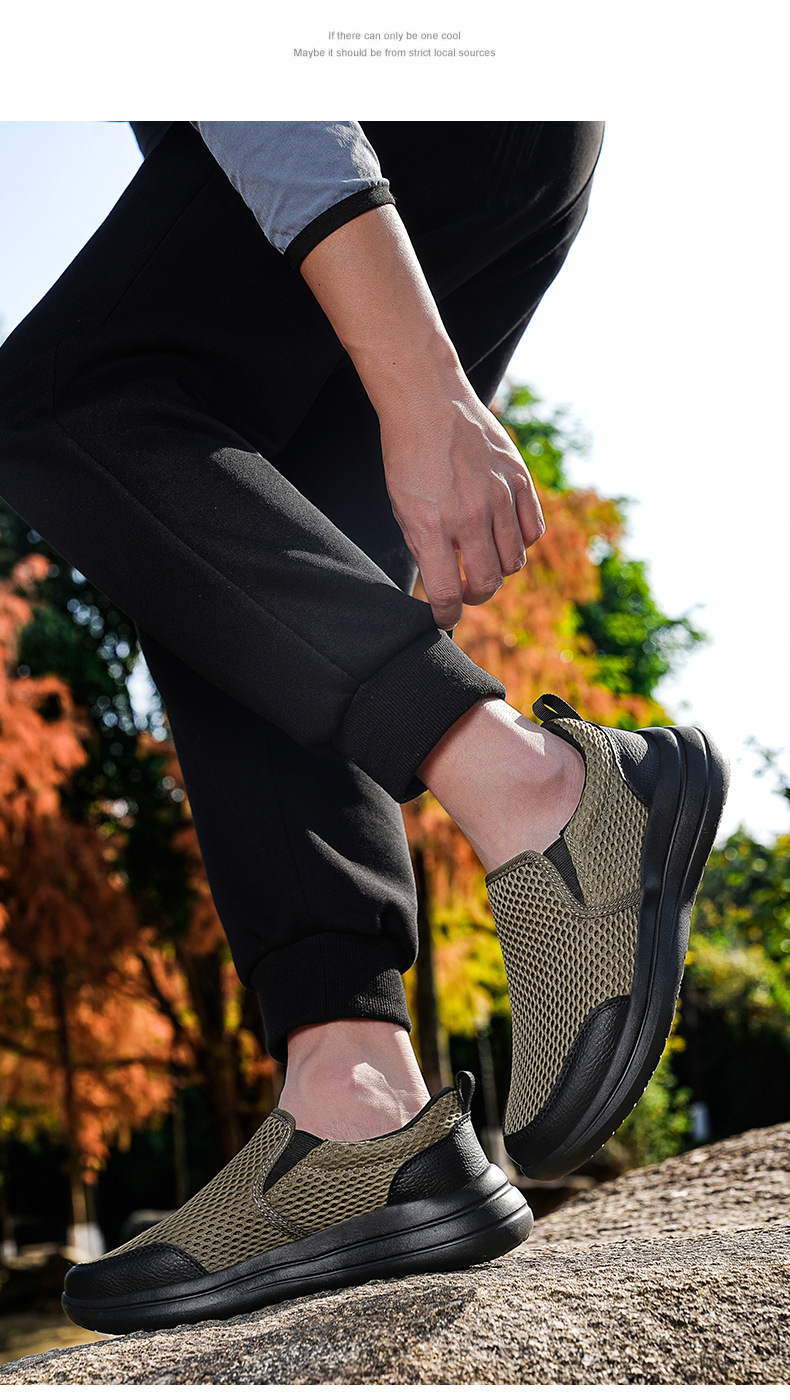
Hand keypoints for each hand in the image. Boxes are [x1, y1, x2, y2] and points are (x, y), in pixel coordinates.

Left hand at [379, 372, 544, 628]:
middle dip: (473, 596)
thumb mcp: (403, 508)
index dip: (446, 615)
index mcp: (432, 525)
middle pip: (487, 583)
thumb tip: (443, 585)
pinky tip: (502, 533)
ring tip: (481, 558)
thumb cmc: (408, 457)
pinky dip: (520, 541)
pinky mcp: (520, 479)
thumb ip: (426, 548)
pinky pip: (533, 531)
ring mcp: (500, 496)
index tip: (444, 617)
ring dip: (497, 569)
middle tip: (464, 590)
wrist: (427, 402)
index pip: (447, 593)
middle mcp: (470, 514)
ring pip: (513, 561)